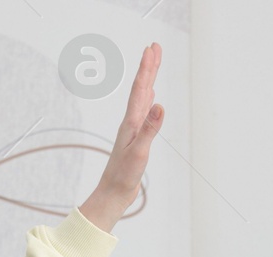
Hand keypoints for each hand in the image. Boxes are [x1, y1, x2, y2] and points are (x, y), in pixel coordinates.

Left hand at [78, 43, 165, 231]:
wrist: (113, 194)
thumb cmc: (123, 176)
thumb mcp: (139, 152)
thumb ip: (150, 129)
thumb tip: (160, 105)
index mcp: (131, 123)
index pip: (140, 90)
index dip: (146, 68)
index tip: (151, 48)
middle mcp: (131, 123)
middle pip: (141, 89)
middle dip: (149, 67)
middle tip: (155, 47)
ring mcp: (134, 130)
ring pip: (143, 98)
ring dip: (149, 80)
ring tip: (153, 64)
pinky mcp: (137, 139)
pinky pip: (144, 113)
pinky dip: (149, 101)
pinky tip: (151, 99)